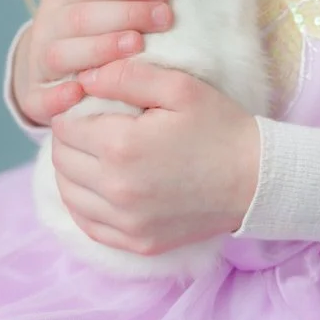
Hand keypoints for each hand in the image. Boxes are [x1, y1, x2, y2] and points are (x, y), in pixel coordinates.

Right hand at [12, 0, 174, 125]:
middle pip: (82, 17)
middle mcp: (48, 25)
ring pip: (64, 54)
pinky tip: (80, 93)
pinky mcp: (36, 96)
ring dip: (100, 49)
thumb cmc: (84, 23)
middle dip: (126, 15)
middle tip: (165, 18)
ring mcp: (40, 61)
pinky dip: (59, 97)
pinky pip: (43, 97)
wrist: (45, 68)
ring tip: (136, 46)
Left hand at [50, 58, 260, 254]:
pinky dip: (84, 204)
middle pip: (62, 160)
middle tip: (92, 125)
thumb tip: (86, 77)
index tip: (91, 104)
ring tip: (94, 154)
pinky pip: (88, 225)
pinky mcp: (137, 242)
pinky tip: (97, 187)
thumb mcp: (180, 87)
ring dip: (73, 171)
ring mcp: (126, 222)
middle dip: (70, 139)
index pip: (65, 127)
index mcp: (121, 147)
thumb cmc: (221, 127)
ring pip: (69, 194)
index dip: (73, 110)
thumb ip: (127, 76)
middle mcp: (116, 190)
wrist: (257, 179)